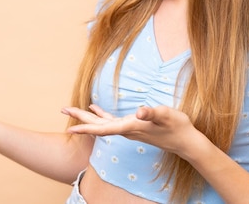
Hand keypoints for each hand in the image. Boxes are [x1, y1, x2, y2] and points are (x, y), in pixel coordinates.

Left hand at [63, 104, 200, 155]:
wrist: (186, 142)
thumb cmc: (177, 127)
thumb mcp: (166, 115)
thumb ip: (152, 113)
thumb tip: (140, 112)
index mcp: (130, 127)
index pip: (103, 128)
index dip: (86, 127)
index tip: (71, 127)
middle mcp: (126, 130)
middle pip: (98, 125)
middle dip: (80, 119)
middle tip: (63, 110)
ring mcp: (129, 129)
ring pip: (102, 123)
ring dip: (86, 117)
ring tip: (71, 110)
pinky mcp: (133, 126)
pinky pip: (111, 120)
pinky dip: (101, 113)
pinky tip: (95, 107)